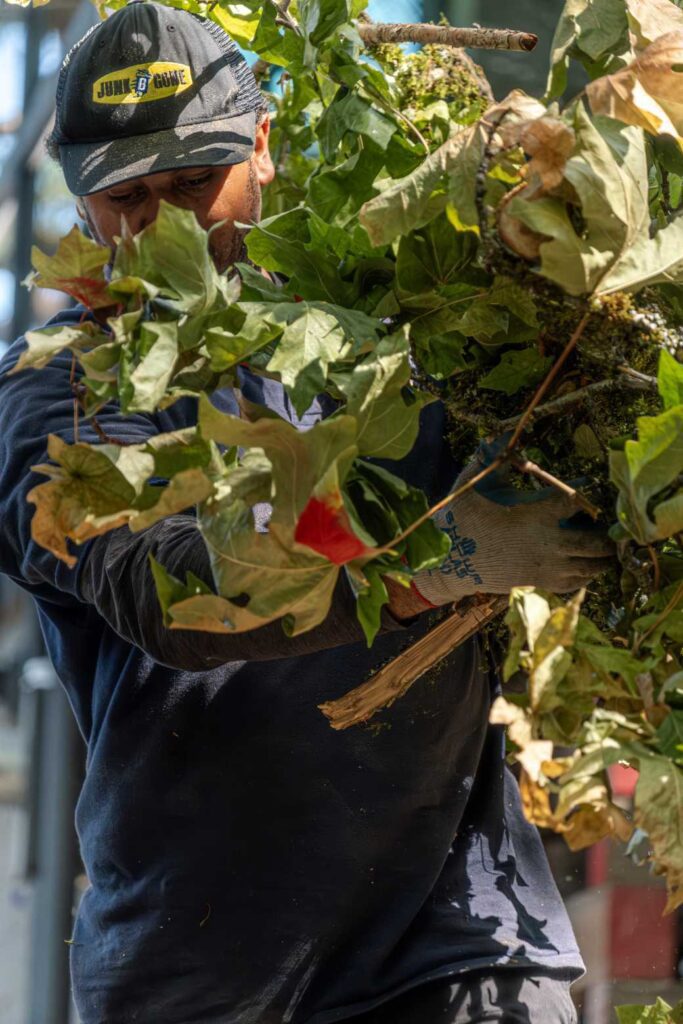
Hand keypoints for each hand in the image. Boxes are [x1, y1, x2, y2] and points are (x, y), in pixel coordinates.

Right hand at [413, 440, 613, 606]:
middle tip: (611, 522)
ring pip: (591, 566)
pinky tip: (588, 564)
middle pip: (595, 541)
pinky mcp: (541, 584)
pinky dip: (587, 574)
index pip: (575, 500)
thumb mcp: (473, 484)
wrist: (450, 562)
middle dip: (607, 533)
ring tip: (608, 546)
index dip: (588, 490)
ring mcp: (546, 567)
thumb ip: (493, 459)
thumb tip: (503, 433)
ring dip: (603, 556)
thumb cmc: (462, 520)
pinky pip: (576, 583)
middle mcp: (547, 543)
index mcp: (534, 514)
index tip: (591, 481)